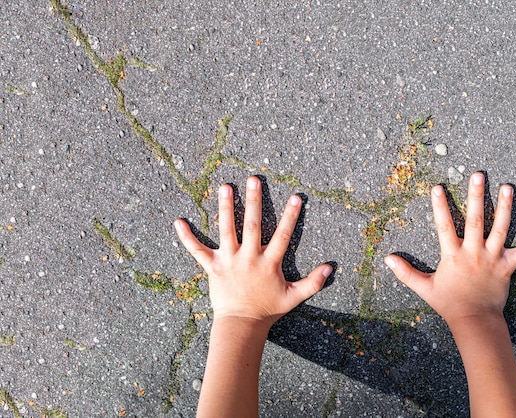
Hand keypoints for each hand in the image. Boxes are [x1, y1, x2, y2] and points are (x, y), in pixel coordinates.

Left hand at [175, 176, 331, 325]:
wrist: (241, 324)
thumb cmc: (268, 310)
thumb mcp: (294, 297)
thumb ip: (313, 282)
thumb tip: (330, 268)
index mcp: (268, 262)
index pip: (282, 235)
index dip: (290, 216)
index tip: (296, 197)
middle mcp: (248, 257)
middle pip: (251, 225)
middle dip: (253, 201)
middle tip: (253, 180)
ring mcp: (229, 261)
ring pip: (226, 230)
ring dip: (225, 207)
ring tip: (224, 187)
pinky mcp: (213, 267)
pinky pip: (197, 251)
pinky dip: (187, 237)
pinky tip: (178, 222)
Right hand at [385, 172, 515, 325]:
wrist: (475, 321)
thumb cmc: (449, 304)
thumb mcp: (424, 288)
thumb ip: (406, 272)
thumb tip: (387, 259)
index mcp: (453, 255)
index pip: (444, 226)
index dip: (440, 206)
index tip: (437, 187)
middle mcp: (473, 252)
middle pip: (476, 220)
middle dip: (476, 196)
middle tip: (479, 175)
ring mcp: (492, 258)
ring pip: (500, 229)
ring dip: (505, 207)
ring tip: (508, 187)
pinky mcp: (507, 267)